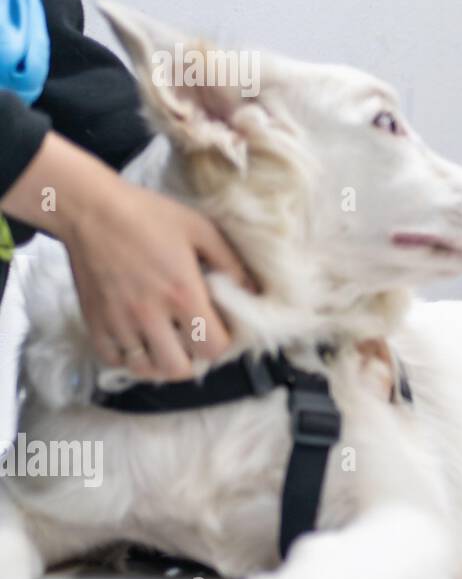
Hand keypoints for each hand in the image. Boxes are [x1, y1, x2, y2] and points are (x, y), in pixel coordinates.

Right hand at [2, 131, 258, 379]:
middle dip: (193, 360)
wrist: (91, 209)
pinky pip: (113, 359)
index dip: (221, 344)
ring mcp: (119, 322)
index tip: (219, 330)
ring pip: (144, 369)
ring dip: (161, 363)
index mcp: (182, 294)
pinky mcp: (94, 322)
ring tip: (168, 345)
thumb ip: (231, 263)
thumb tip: (253, 290)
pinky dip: (128, 358)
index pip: (211, 347)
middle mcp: (150, 315)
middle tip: (193, 342)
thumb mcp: (201, 230)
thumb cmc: (149, 215)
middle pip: (178, 368)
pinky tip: (139, 341)